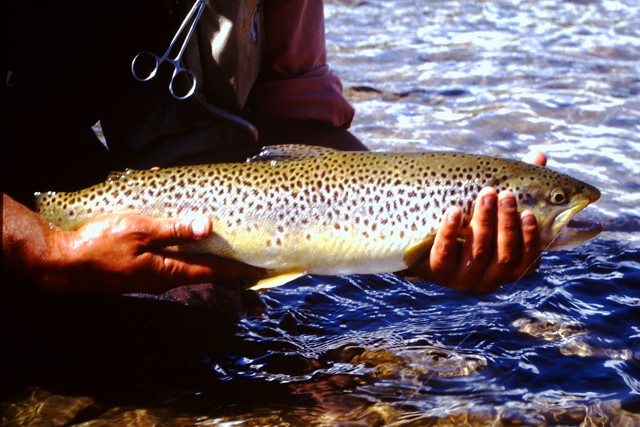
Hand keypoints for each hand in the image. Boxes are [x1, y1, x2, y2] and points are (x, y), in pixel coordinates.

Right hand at [42, 214, 266, 293]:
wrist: (59, 262)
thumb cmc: (98, 246)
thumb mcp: (139, 231)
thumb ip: (173, 230)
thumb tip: (206, 226)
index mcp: (167, 271)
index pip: (211, 271)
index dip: (236, 270)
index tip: (259, 271)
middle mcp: (161, 278)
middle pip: (200, 268)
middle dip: (221, 261)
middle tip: (243, 254)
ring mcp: (147, 275)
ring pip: (180, 260)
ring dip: (196, 248)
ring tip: (213, 238)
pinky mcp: (134, 269)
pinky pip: (161, 254)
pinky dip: (171, 240)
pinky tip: (169, 224)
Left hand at [412, 151, 546, 292]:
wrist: (422, 240)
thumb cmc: (467, 220)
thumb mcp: (493, 205)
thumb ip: (517, 184)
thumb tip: (540, 155)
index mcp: (507, 267)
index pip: (528, 261)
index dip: (531, 240)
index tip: (528, 213)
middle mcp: (487, 279)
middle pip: (504, 257)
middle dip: (506, 224)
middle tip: (506, 194)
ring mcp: (461, 278)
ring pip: (477, 254)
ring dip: (484, 222)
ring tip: (485, 194)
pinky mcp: (436, 271)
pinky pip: (444, 254)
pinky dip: (450, 232)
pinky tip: (454, 211)